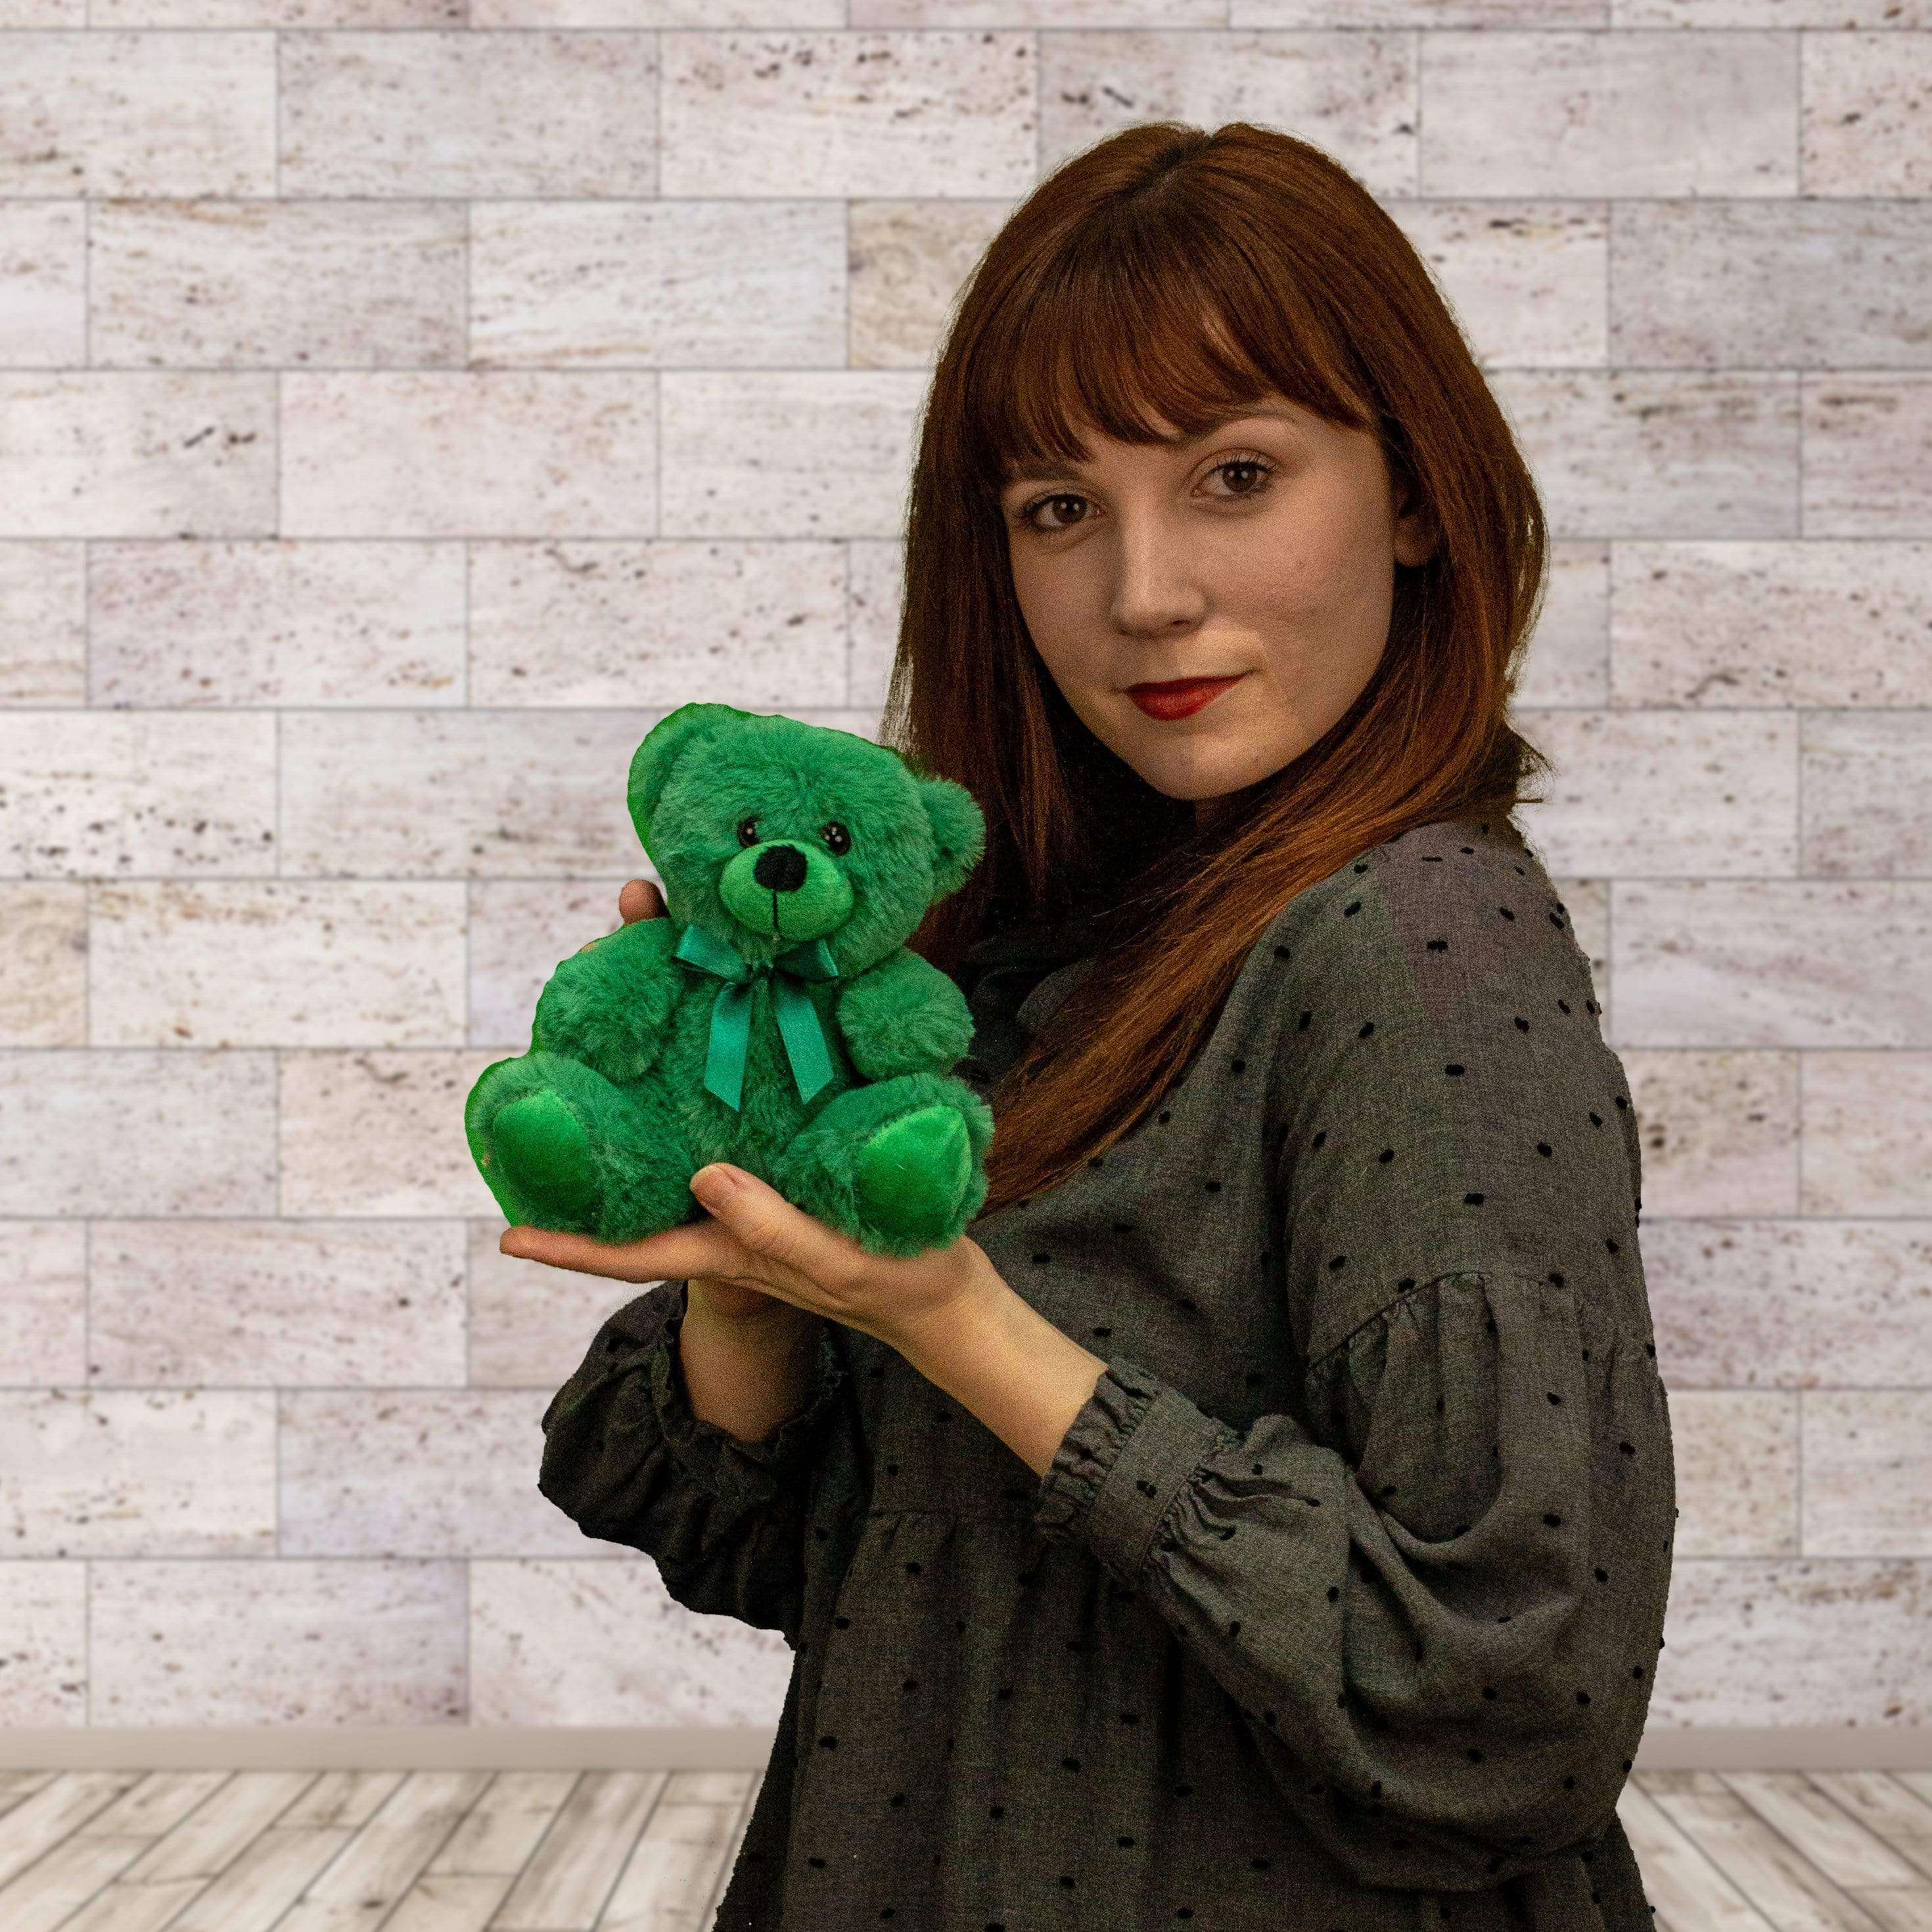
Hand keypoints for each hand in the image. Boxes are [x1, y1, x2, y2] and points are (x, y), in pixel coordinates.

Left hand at [516, 874, 1004, 1348]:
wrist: (942, 1287)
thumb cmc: (893, 1281)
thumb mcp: (833, 1260)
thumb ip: (771, 1227)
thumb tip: (704, 1177)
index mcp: (724, 1247)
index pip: (631, 1253)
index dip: (568, 1247)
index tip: (508, 1237)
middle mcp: (724, 1212)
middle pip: (644, 1173)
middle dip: (598, 1119)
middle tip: (559, 1043)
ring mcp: (754, 1185)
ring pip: (682, 1137)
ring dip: (651, 1079)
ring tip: (625, 1006)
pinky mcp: (790, 1159)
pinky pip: (734, 1120)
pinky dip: (714, 1080)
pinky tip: (712, 1034)